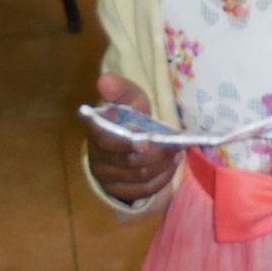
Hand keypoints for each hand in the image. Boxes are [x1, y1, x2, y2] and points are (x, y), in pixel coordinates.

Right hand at [84, 73, 180, 204]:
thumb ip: (121, 90)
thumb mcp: (129, 99)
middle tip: (175, 146)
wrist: (126, 141)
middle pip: (128, 160)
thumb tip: (104, 80)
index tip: (148, 141)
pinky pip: (143, 190)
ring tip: (176, 154)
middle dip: (156, 154)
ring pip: (139, 176)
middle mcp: (95, 155)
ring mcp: (105, 176)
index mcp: (95, 129)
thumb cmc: (129, 117)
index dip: (126, 142)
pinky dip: (161, 179)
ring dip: (162, 166)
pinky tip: (171, 166)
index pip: (105, 138)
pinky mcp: (117, 191)